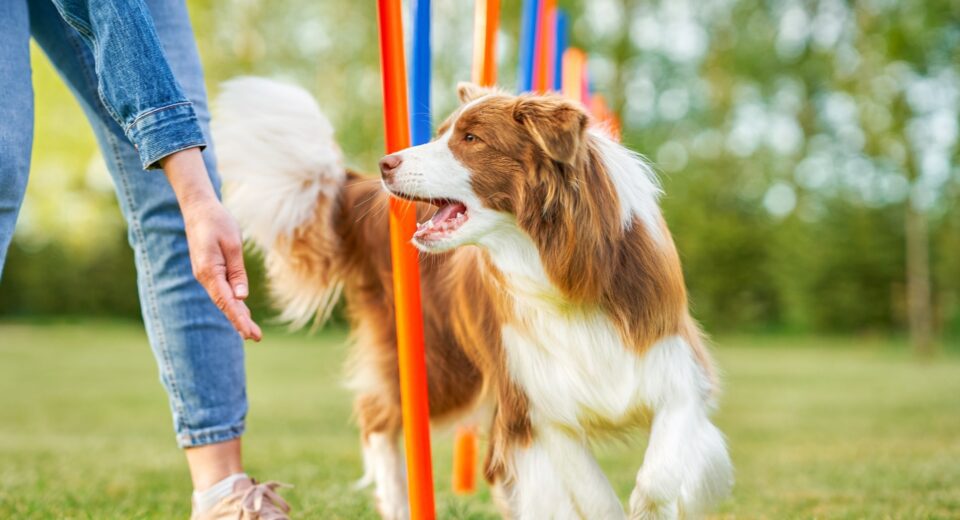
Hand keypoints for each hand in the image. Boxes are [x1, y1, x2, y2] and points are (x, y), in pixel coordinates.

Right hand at [182, 199, 261, 340]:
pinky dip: (233, 303)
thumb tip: (241, 296)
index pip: (226, 301)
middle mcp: (205, 276)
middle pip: (224, 304)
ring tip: (252, 332)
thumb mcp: (233, 244)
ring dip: (237, 315)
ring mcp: (206, 275)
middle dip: (240, 321)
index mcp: (209, 271)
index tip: (249, 332)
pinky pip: (222, 291)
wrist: (199, 209)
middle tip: (256, 337)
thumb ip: (237, 272)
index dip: (238, 318)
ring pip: (223, 300)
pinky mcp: (210, 271)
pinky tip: (243, 312)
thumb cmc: (217, 222)